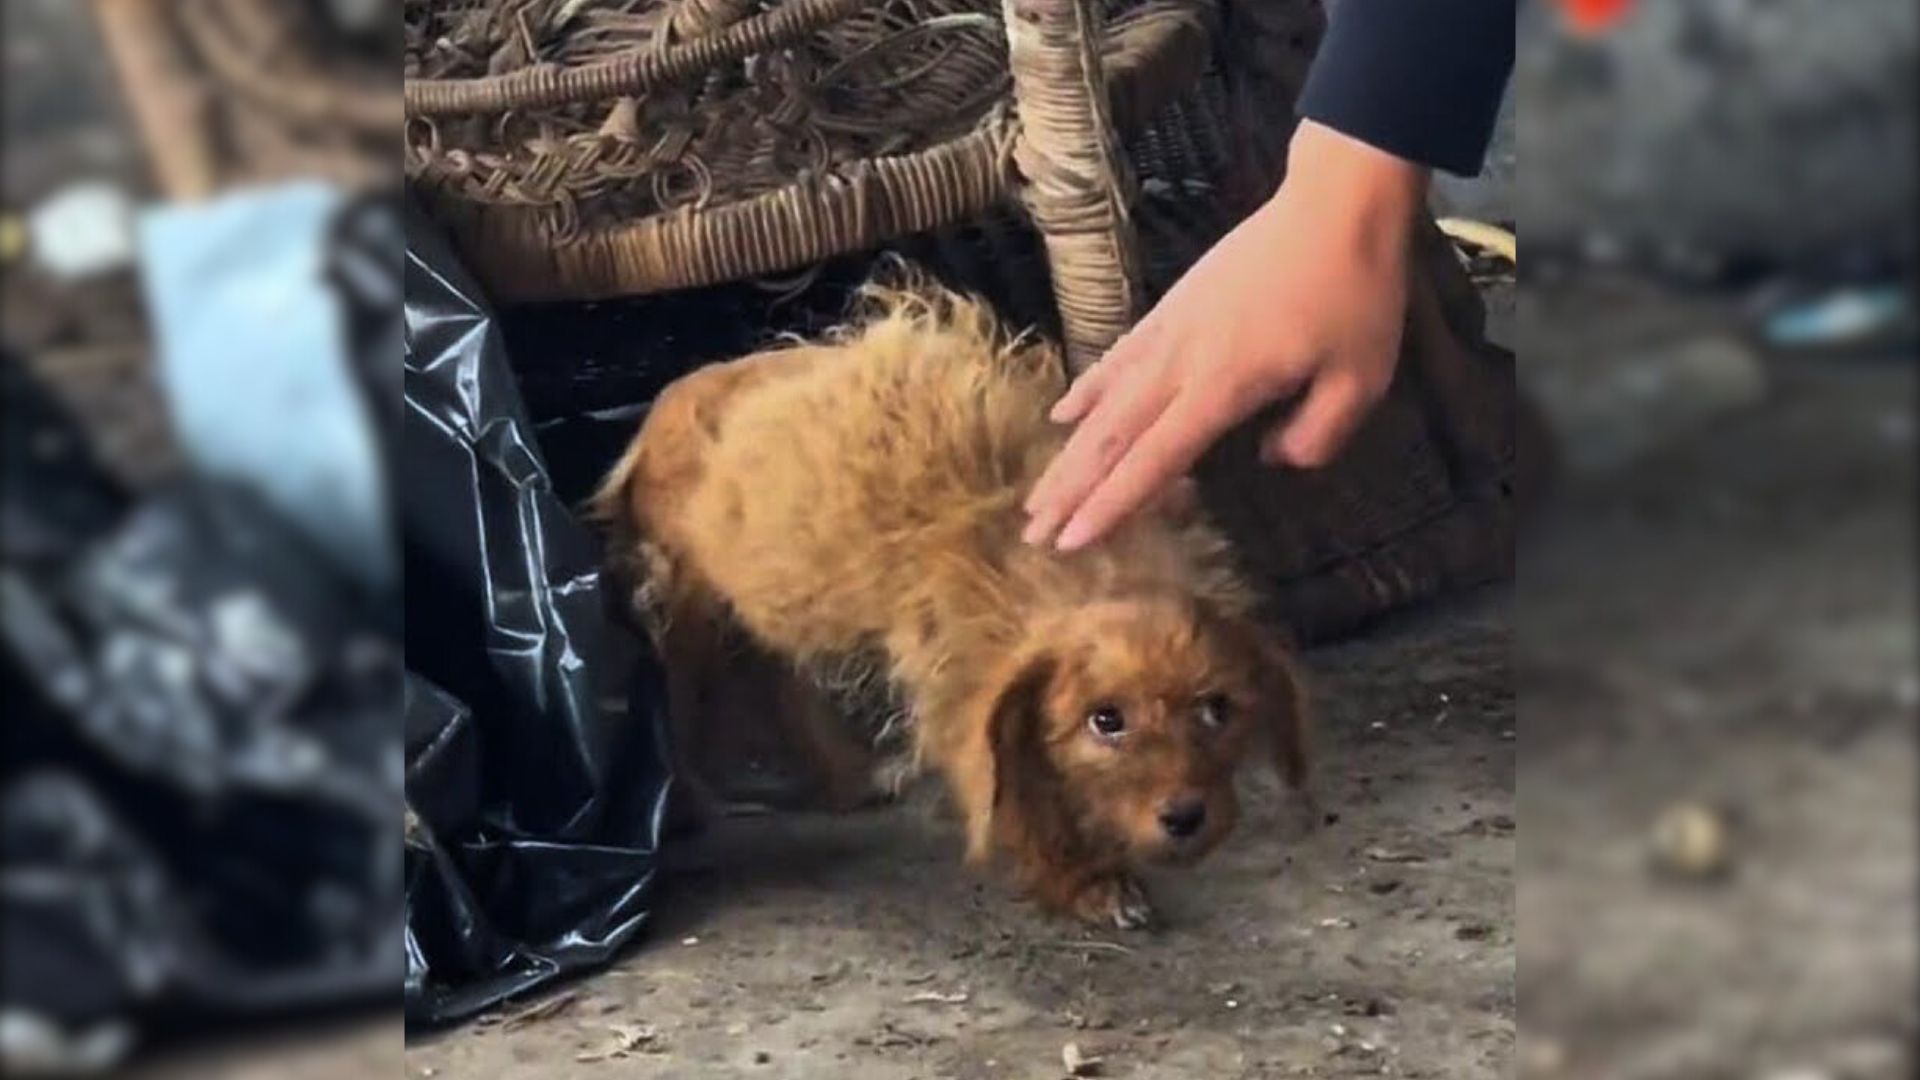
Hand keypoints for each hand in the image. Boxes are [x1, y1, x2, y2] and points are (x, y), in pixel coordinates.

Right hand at [1022, 119, 1426, 551]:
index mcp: (1224, 385)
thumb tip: (1272, 459)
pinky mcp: (1170, 309)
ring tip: (1036, 496)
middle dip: (1068, 490)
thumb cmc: (1355, 293)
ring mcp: (1168, 331)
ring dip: (1067, 453)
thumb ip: (1318, 434)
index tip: (1074, 542)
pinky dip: (1086, 391)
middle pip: (1110, 437)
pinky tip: (1063, 417)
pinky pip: (1117, 359)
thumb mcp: (1361, 379)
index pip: (1154, 458)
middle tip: (1033, 535)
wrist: (1334, 205)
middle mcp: (1181, 362)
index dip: (1113, 504)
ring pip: (1103, 403)